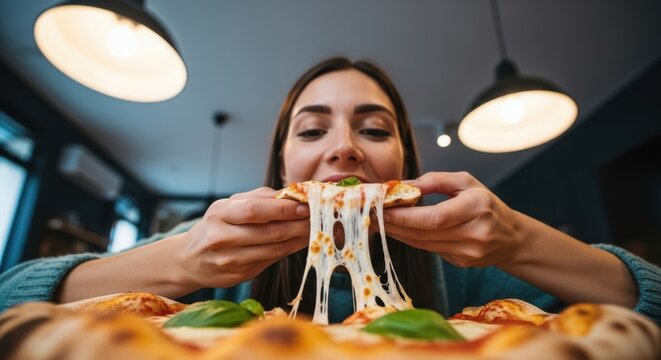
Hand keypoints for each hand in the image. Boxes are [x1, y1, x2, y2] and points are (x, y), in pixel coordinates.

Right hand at [176, 187, 309, 288]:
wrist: (189, 259)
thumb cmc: (216, 226)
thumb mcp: (229, 205)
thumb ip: (259, 198)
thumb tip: (292, 193)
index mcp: (219, 214)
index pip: (255, 210)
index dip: (283, 209)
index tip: (305, 206)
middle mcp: (222, 238)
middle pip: (268, 232)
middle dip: (298, 224)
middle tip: (318, 218)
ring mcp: (230, 260)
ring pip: (273, 250)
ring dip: (298, 239)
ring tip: (314, 229)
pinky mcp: (239, 276)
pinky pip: (270, 261)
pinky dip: (288, 251)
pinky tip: (299, 242)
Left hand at [383, 172, 523, 267]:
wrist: (511, 237)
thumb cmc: (486, 204)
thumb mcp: (467, 182)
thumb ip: (435, 180)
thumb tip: (403, 184)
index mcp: (477, 207)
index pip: (434, 217)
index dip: (405, 216)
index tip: (382, 208)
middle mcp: (474, 233)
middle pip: (424, 233)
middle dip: (394, 224)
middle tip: (371, 215)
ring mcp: (468, 252)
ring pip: (423, 244)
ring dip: (398, 233)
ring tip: (379, 222)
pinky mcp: (461, 263)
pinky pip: (429, 250)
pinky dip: (411, 240)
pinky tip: (399, 230)